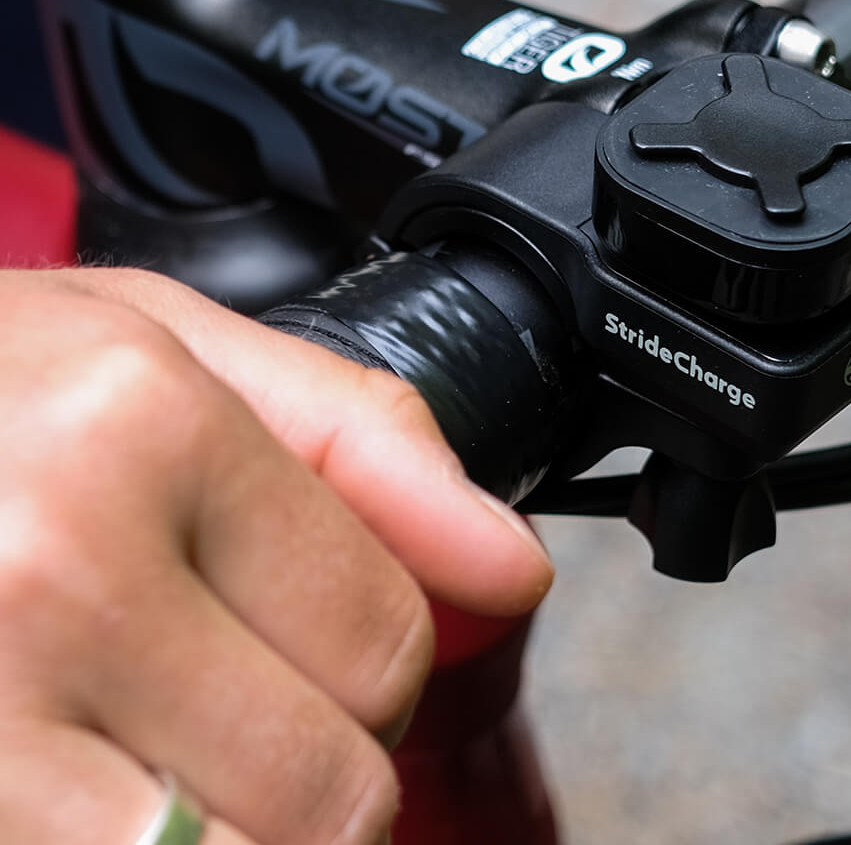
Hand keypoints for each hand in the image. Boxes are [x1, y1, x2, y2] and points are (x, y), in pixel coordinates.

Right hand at [0, 265, 551, 844]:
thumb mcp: (152, 345)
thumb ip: (354, 441)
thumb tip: (508, 567)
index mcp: (137, 425)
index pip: (384, 637)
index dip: (364, 661)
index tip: (295, 636)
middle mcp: (52, 571)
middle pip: (328, 791)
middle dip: (303, 767)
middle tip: (207, 698)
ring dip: (228, 831)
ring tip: (149, 749)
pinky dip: (143, 843)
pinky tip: (95, 779)